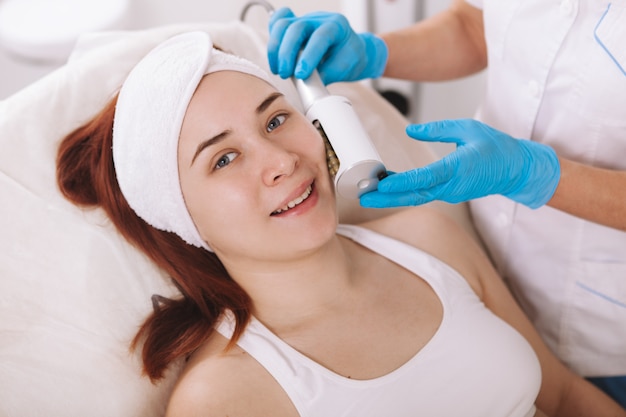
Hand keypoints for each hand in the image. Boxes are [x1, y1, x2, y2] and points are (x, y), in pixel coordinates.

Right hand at [267, 7, 387, 83]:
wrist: (348, 51)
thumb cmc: (348, 58)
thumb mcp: (343, 68)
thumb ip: (325, 75)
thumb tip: (307, 86)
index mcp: (336, 26)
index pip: (320, 37)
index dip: (309, 56)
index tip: (301, 75)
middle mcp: (318, 19)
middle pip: (296, 28)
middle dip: (287, 53)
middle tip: (285, 74)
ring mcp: (304, 19)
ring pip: (282, 25)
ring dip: (275, 49)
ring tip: (278, 70)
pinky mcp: (292, 24)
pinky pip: (277, 21)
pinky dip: (272, 35)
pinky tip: (273, 55)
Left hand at [360, 119, 559, 208]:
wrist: (516, 170)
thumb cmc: (496, 148)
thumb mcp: (468, 128)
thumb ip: (438, 129)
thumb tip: (411, 129)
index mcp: (457, 168)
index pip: (424, 177)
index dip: (401, 182)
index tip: (382, 184)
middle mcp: (451, 185)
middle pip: (414, 194)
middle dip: (386, 198)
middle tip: (363, 196)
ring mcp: (450, 192)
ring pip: (416, 196)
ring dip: (392, 196)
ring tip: (367, 192)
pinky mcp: (448, 193)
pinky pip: (422, 194)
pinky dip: (404, 192)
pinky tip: (387, 187)